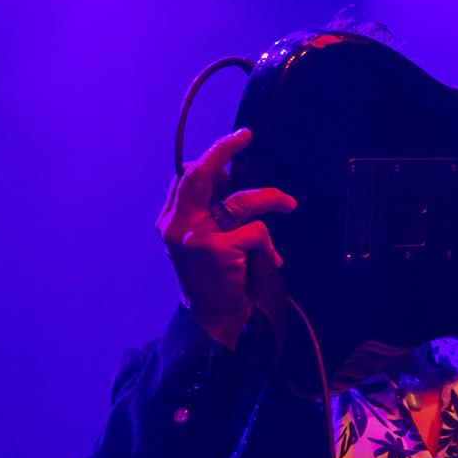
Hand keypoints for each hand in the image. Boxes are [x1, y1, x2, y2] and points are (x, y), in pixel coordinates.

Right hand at [157, 129, 295, 349]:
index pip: (186, 177)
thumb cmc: (214, 279)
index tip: (233, 145)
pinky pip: (256, 232)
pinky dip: (268, 245)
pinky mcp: (218, 249)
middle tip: (245, 137)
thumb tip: (229, 175)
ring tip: (287, 204)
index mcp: (170, 220)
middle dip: (223, 149)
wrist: (212, 320)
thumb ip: (210, 211)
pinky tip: (271, 261)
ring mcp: (195, 237)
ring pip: (241, 201)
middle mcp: (177, 225)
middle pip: (200, 174)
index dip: (210, 159)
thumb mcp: (202, 241)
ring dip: (271, 199)